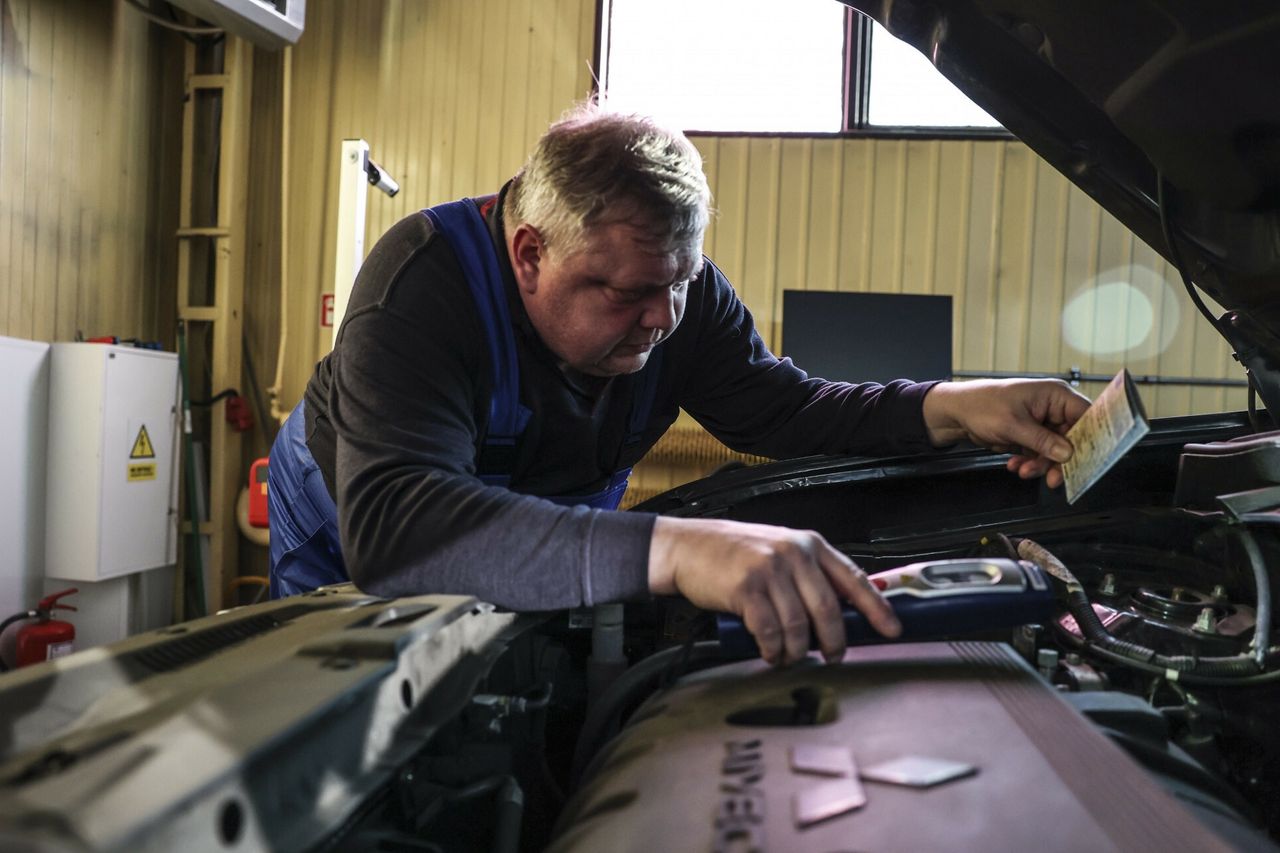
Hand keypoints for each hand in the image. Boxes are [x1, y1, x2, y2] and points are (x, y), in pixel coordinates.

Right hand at [647, 516, 900, 664]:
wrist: (688, 546)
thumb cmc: (734, 553)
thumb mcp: (779, 552)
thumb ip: (809, 575)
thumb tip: (842, 613)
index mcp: (809, 545)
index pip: (854, 579)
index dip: (877, 608)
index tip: (892, 630)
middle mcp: (793, 555)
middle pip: (829, 610)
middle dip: (834, 642)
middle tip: (832, 656)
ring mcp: (769, 571)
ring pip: (799, 627)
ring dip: (797, 651)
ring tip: (788, 656)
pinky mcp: (746, 589)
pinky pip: (770, 632)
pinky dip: (773, 650)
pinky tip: (770, 652)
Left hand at [922, 379, 1091, 488]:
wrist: (957, 413)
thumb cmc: (982, 406)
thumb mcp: (1013, 425)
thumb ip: (1042, 441)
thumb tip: (1068, 454)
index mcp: (1055, 395)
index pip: (1087, 416)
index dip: (1089, 439)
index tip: (1086, 461)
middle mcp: (1053, 408)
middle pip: (1073, 439)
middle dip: (1059, 460)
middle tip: (1053, 479)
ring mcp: (1043, 423)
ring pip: (1056, 451)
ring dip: (1041, 464)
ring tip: (1023, 470)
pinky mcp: (1032, 435)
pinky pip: (1041, 454)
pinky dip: (1031, 462)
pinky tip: (1016, 465)